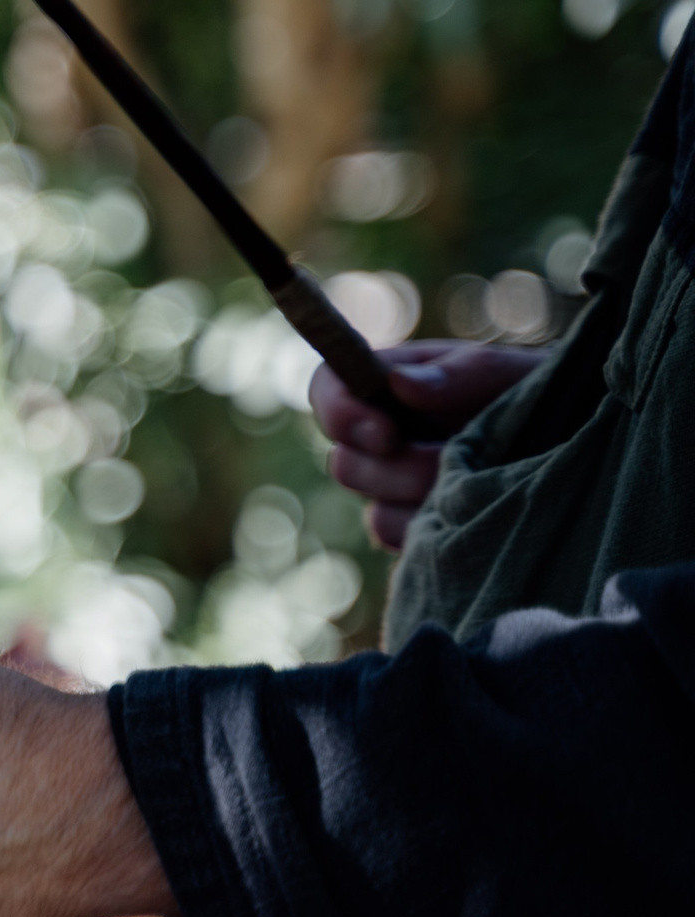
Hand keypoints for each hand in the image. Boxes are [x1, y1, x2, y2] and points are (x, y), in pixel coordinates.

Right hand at [308, 340, 543, 549]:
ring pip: (376, 510)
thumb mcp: (512, 374)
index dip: (339, 413)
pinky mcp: (420, 528)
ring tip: (480, 486)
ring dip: (425, 502)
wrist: (588, 443)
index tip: (385, 434)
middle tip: (451, 463)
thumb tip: (398, 384)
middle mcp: (386, 437)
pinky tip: (478, 513)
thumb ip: (460, 374)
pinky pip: (405, 542)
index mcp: (392, 385)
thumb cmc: (547, 396)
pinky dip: (437, 531)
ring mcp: (400, 488)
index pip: (327, 389)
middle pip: (345, 463)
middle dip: (398, 470)